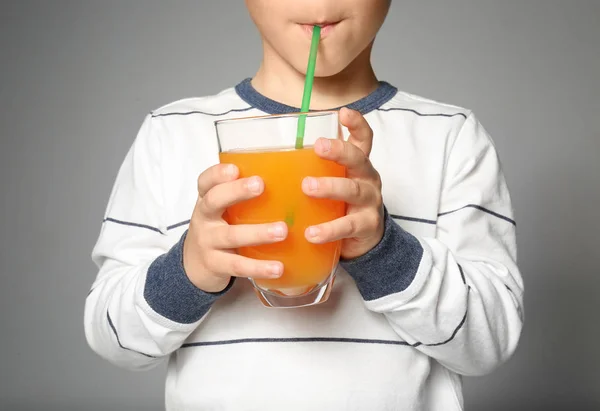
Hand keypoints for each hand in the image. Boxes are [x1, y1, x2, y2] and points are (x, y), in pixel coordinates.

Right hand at [183, 164, 287, 292]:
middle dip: (236, 191)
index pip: (205, 182)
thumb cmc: (218, 229)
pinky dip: (258, 267)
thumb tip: (289, 182)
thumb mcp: (223, 210)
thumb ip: (242, 197)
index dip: (217, 174)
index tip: (235, 169)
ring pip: (231, 235)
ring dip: (258, 233)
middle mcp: (204, 219)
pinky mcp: (215, 265)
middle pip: (214, 201)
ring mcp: (207, 242)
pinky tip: (277, 268)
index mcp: (207, 200)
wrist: (194, 265)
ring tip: (282, 231)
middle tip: (260, 185)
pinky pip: (237, 265)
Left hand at [302, 107, 383, 259]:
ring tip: (307, 187)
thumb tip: (264, 158)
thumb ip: (309, 169)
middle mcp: (367, 178)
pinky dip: (329, 230)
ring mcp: (369, 202)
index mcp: (357, 165)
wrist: (362, 241)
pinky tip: (311, 233)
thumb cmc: (339, 204)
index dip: (357, 124)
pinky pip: (348, 226)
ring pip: (352, 190)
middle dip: (339, 150)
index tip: (344, 112)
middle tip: (318, 146)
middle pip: (358, 158)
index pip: (362, 139)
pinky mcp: (367, 226)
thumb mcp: (330, 182)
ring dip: (330, 187)